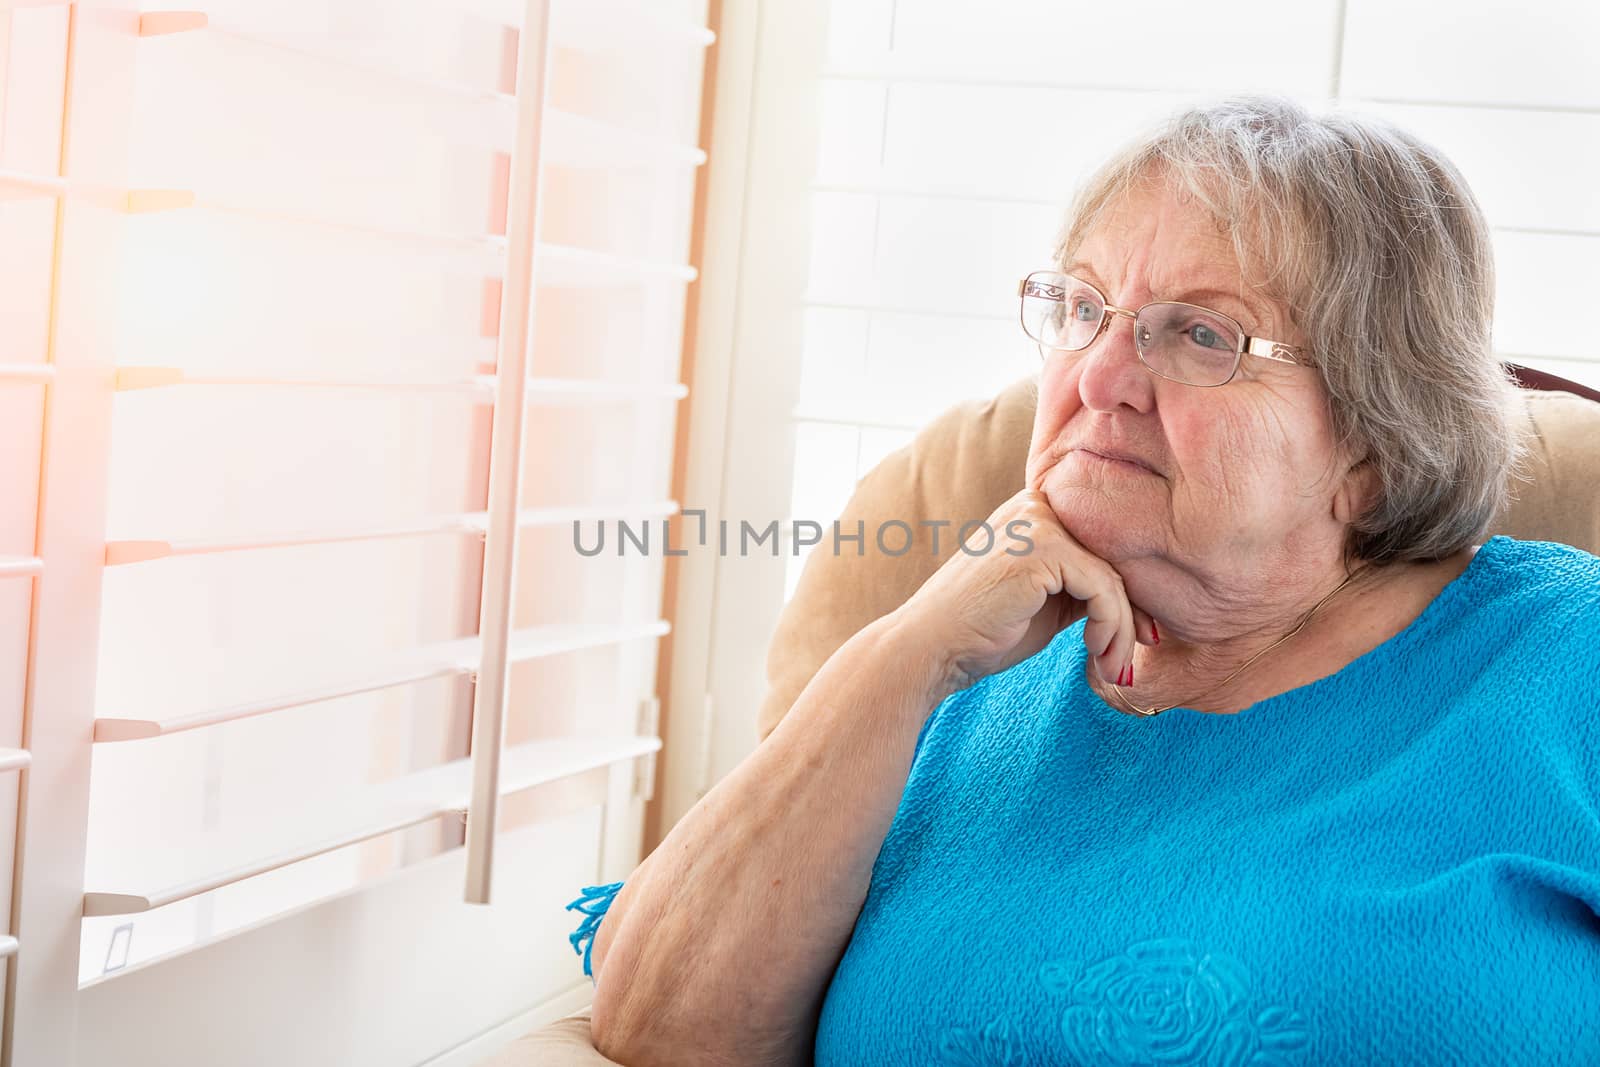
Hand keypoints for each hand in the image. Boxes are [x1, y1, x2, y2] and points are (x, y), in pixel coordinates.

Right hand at [889, 488, 1155, 691]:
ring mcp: (1037, 522)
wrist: (930, 649)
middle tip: (1133, 659)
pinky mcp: (1042, 548)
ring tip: (1114, 669)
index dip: (1129, 594)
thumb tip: (1142, 600)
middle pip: (1114, 557)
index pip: (1102, 546)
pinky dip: (1111, 628)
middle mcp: (1036, 505)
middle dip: (1132, 613)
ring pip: (1114, 577)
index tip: (1139, 638)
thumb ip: (1083, 587)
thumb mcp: (1047, 603)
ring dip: (1122, 631)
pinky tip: (1095, 653)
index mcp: (1034, 511)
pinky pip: (1103, 590)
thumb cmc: (982, 632)